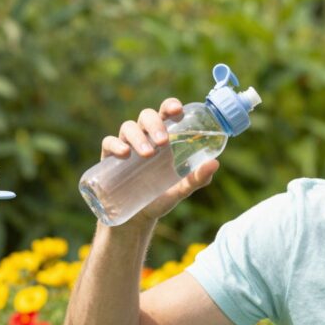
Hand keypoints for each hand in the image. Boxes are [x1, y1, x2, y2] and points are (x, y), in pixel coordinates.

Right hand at [100, 97, 219, 222]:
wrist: (137, 218)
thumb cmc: (161, 197)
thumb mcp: (181, 190)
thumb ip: (197, 178)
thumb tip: (215, 164)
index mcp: (164, 138)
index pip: (166, 113)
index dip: (170, 106)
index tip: (178, 111)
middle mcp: (145, 136)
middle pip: (146, 115)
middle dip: (155, 123)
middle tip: (164, 141)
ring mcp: (126, 145)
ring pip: (128, 127)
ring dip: (138, 136)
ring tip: (148, 154)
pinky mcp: (109, 157)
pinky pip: (109, 142)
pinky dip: (116, 144)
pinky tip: (125, 153)